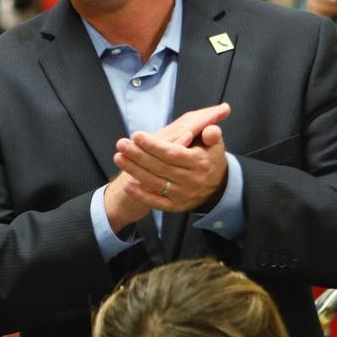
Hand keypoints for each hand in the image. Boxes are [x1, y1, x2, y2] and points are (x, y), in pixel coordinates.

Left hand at [104, 103, 229, 224]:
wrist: (218, 186)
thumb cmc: (210, 158)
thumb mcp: (215, 144)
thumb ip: (212, 135)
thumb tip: (211, 129)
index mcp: (199, 162)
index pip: (172, 153)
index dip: (153, 145)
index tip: (136, 135)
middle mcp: (191, 180)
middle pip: (159, 167)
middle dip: (138, 155)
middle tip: (121, 144)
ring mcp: (183, 195)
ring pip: (155, 183)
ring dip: (134, 171)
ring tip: (118, 157)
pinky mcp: (176, 206)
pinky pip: (156, 202)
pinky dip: (141, 195)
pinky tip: (127, 184)